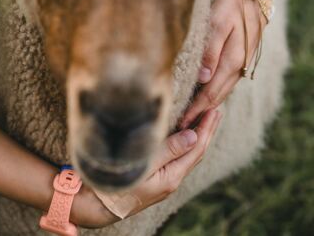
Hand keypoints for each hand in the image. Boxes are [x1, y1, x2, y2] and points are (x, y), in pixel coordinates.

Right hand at [75, 110, 221, 227]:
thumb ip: (167, 150)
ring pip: (188, 155)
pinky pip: (178, 157)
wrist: (99, 205)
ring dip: (198, 135)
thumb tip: (192, 136)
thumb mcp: (144, 166)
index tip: (213, 110)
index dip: (206, 129)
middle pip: (196, 152)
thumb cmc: (118, 185)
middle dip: (207, 130)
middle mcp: (172, 179)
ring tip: (205, 119)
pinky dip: (185, 142)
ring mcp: (164, 179)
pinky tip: (185, 134)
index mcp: (171, 177)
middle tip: (216, 109)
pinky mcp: (156, 176)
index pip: (196, 150)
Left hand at [179, 0, 264, 128]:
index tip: (181, 122)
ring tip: (189, 116)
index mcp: (232, 62)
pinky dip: (213, 94)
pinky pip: (224, 84)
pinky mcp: (238, 63)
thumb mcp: (217, 24)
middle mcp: (238, 69)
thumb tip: (202, 78)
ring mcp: (240, 67)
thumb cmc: (230, 9)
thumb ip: (210, 51)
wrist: (251, 1)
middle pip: (216, 97)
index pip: (210, 93)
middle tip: (180, 126)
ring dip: (206, 105)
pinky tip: (202, 96)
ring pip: (221, 92)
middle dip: (199, 113)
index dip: (196, 109)